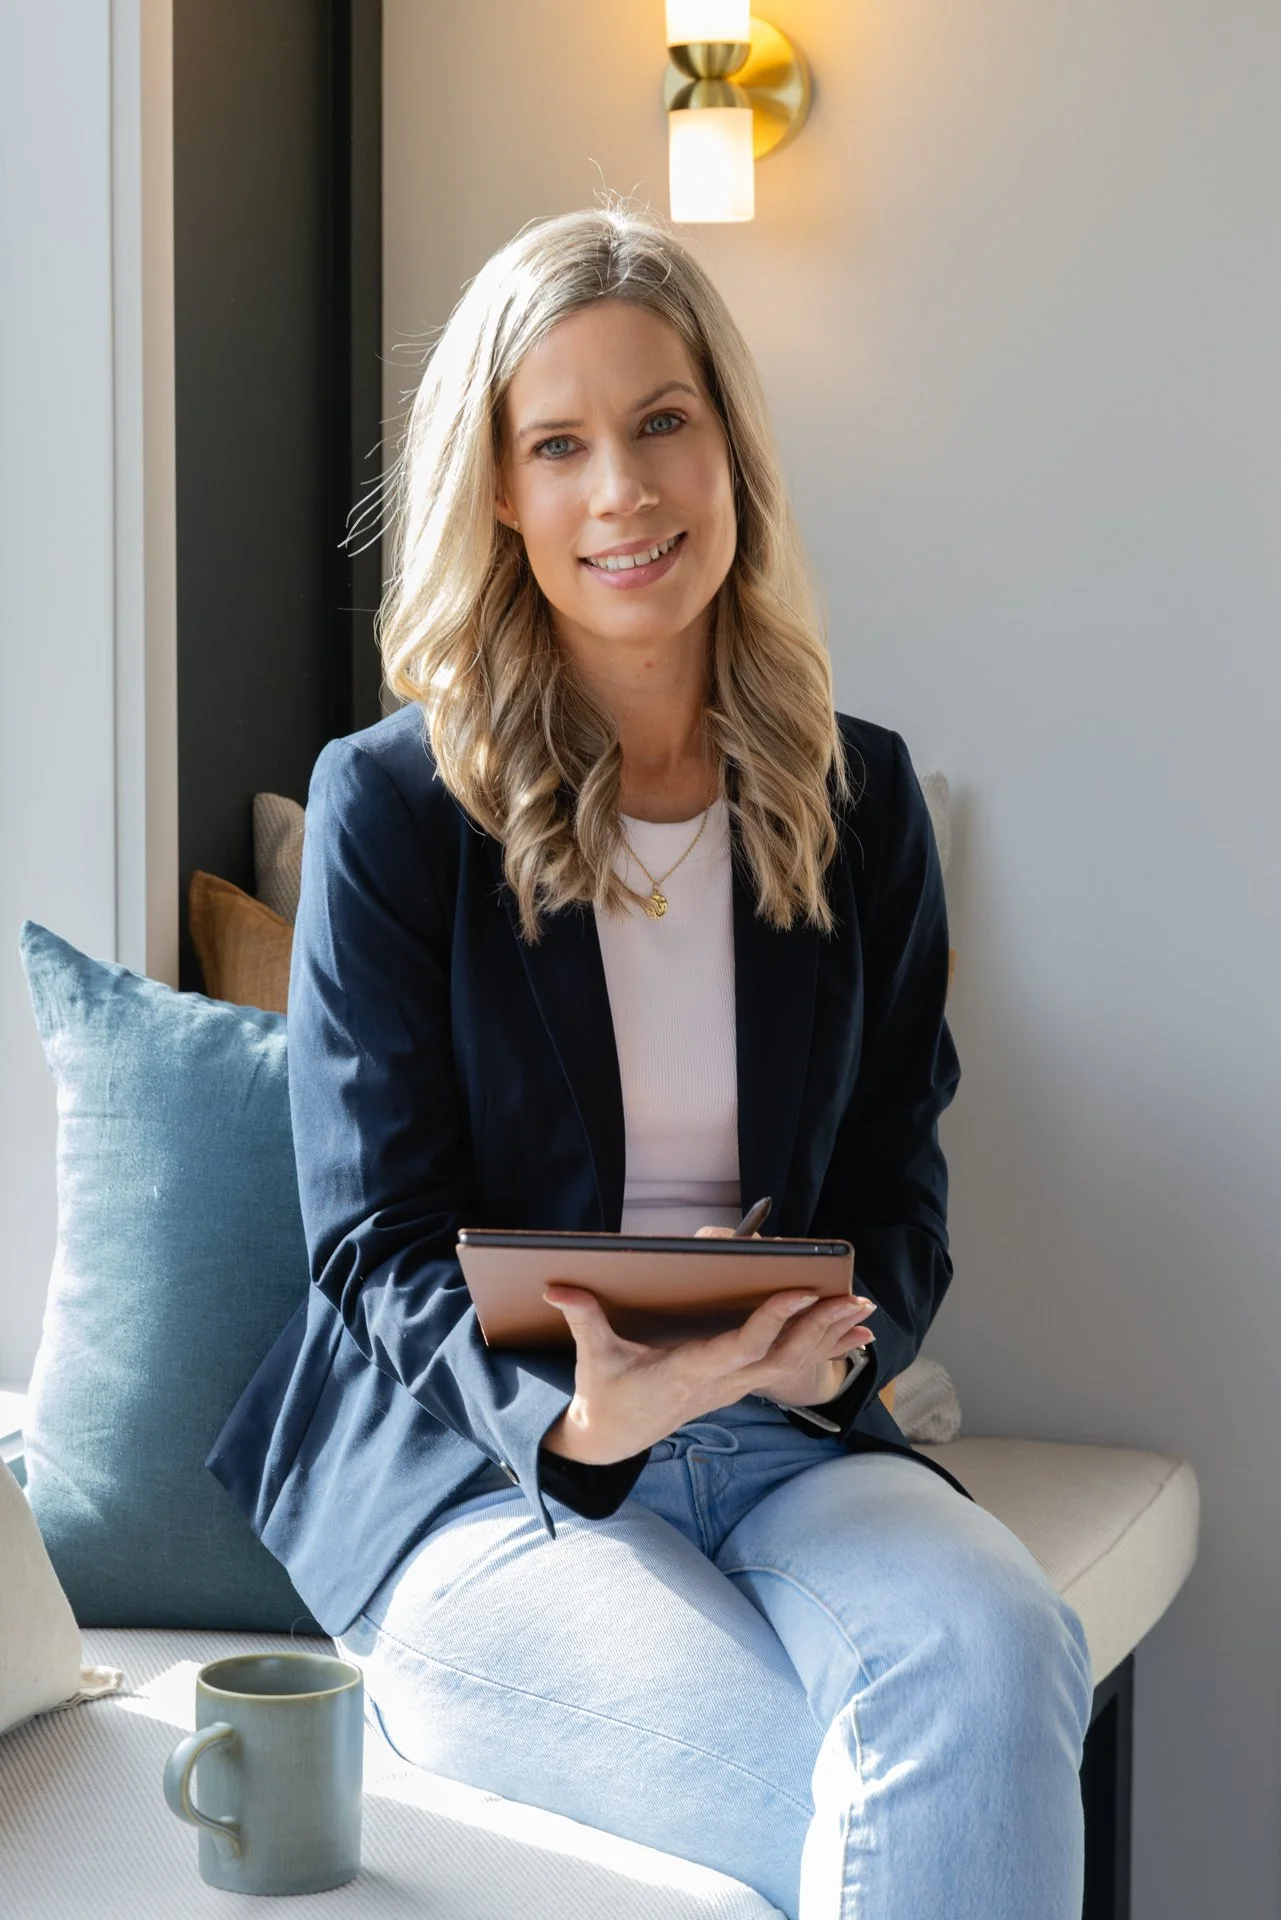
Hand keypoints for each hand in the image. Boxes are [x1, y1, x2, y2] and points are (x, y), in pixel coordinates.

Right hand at [540, 1225, 876, 1465]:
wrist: (613, 1437)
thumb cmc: (605, 1393)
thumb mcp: (592, 1357)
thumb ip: (582, 1317)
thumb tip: (554, 1286)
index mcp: (691, 1370)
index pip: (742, 1344)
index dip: (773, 1319)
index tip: (802, 1291)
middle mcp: (721, 1381)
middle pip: (781, 1355)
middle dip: (820, 1328)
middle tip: (857, 1301)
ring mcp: (733, 1386)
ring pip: (791, 1363)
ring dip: (829, 1338)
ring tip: (866, 1313)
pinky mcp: (737, 1385)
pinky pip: (787, 1367)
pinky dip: (821, 1351)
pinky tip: (852, 1339)